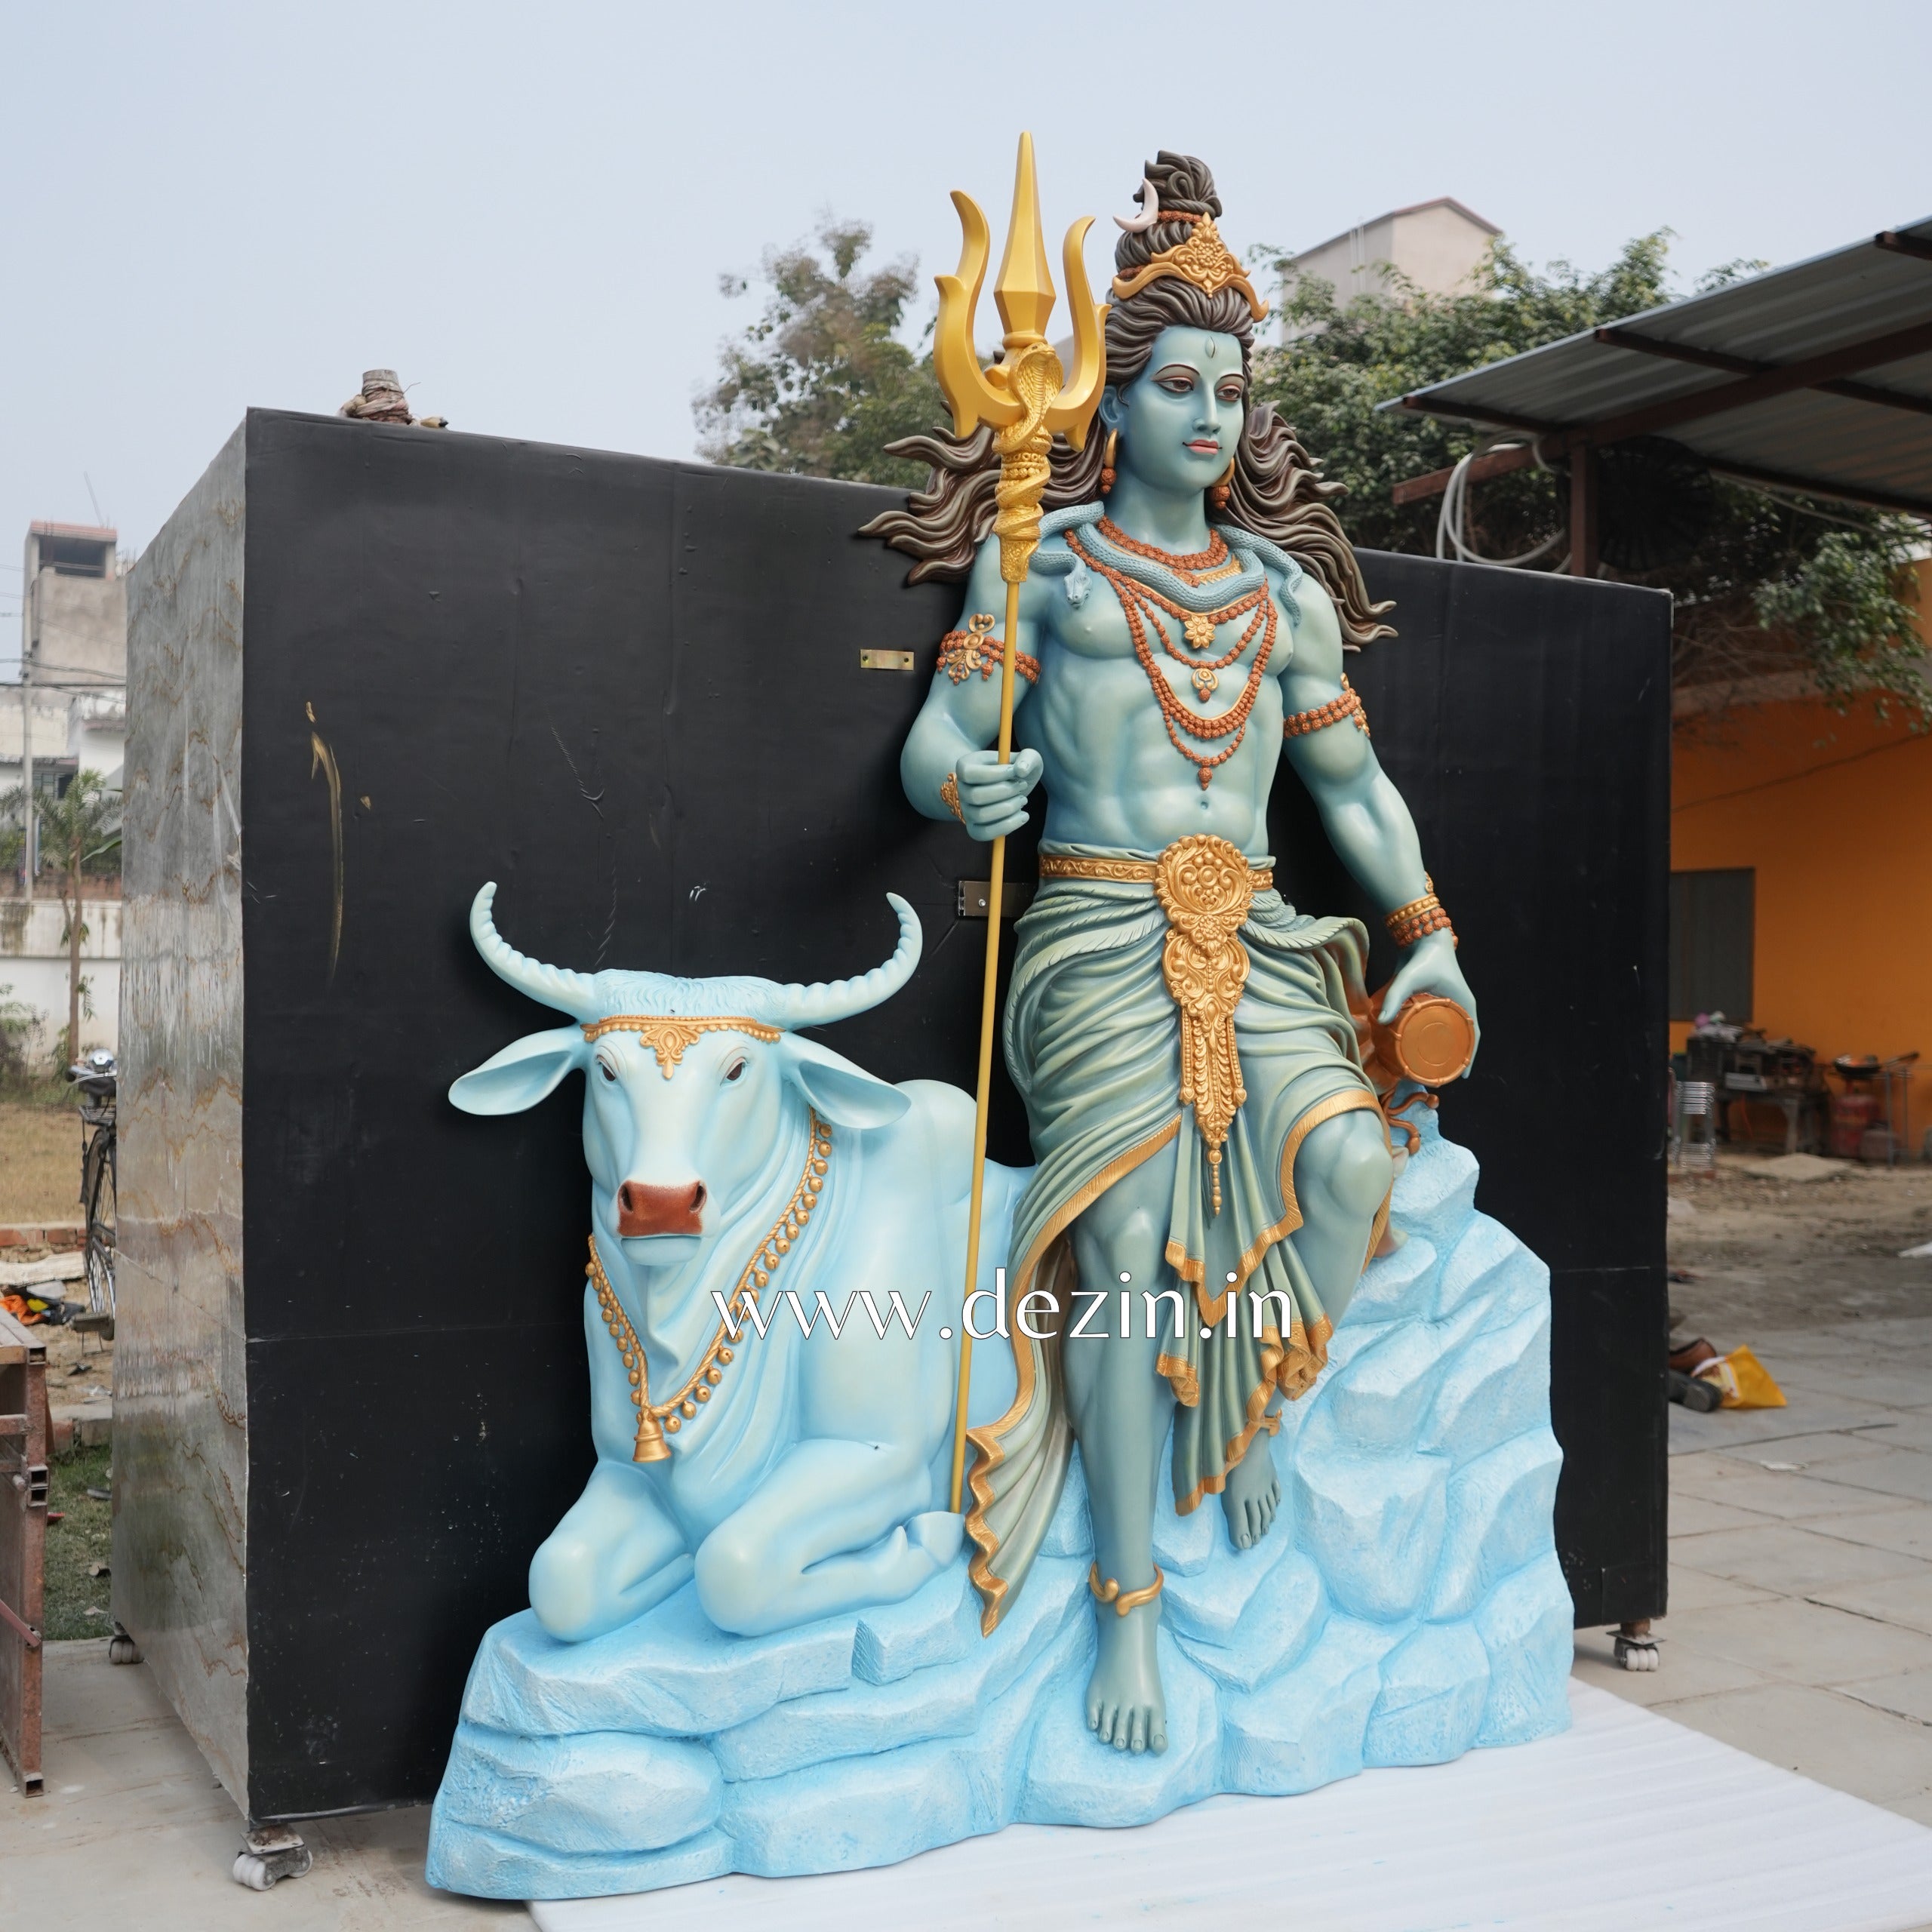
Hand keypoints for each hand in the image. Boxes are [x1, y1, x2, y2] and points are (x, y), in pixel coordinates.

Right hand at [956, 747, 1041, 842]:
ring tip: (1022, 800)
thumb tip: (1021, 770)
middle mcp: (961, 789)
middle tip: (1022, 786)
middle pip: (976, 796)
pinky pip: (984, 833)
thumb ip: (1027, 757)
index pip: (970, 774)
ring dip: (1008, 809)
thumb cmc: (1016, 769)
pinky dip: (1007, 827)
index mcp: (964, 767)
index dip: (994, 774)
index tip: (1014, 771)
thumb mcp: (1026, 757)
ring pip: (981, 816)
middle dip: (1004, 792)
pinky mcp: (974, 828)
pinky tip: (1023, 816)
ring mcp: (966, 810)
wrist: (1009, 785)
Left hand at [1378, 930, 1480, 1068]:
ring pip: (1449, 1032)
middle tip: (1438, 1077)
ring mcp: (1448, 1004)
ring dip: (1442, 1048)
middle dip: (1453, 1058)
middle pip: (1462, 1038)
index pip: (1474, 1036)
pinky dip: (1431, 1035)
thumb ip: (1395, 997)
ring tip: (1428, 1066)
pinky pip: (1438, 1023)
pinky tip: (1418, 1046)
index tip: (1462, 1077)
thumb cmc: (1422, 958)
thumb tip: (1380, 1021)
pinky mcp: (1435, 1001)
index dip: (1470, 1058)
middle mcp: (1460, 1006)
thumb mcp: (1409, 978)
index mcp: (1465, 1004)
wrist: (1421, 936)